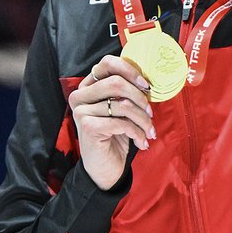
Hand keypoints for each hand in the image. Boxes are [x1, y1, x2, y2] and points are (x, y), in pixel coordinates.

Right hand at [69, 55, 155, 190]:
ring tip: (149, 131)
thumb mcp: (122, 110)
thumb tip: (147, 81)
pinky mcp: (87, 126)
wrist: (105, 168)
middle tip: (151, 113)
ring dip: (143, 120)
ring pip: (123, 105)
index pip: (107, 63)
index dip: (130, 70)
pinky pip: (121, 123)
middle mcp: (80, 96)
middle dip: (140, 99)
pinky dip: (137, 133)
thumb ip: (126, 92)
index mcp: (88, 86)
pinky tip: (141, 142)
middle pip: (116, 83)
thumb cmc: (115, 136)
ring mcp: (81, 111)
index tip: (146, 86)